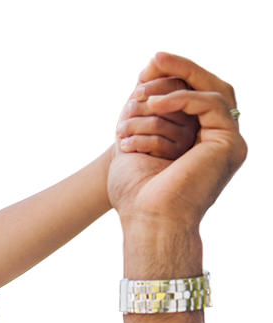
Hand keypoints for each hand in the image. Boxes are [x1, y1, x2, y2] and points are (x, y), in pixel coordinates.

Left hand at [108, 52, 246, 228]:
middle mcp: (217, 141)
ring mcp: (228, 143)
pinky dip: (183, 99)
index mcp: (197, 142)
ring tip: (142, 92)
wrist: (146, 220)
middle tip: (156, 58)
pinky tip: (155, 104)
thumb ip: (143, 111)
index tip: (148, 67)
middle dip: (181, 71)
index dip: (175, 78)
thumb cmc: (135, 194)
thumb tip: (145, 76)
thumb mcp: (134, 141)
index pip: (194, 97)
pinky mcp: (230, 144)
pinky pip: (212, 104)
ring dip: (176, 85)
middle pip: (209, 89)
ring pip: (213, 92)